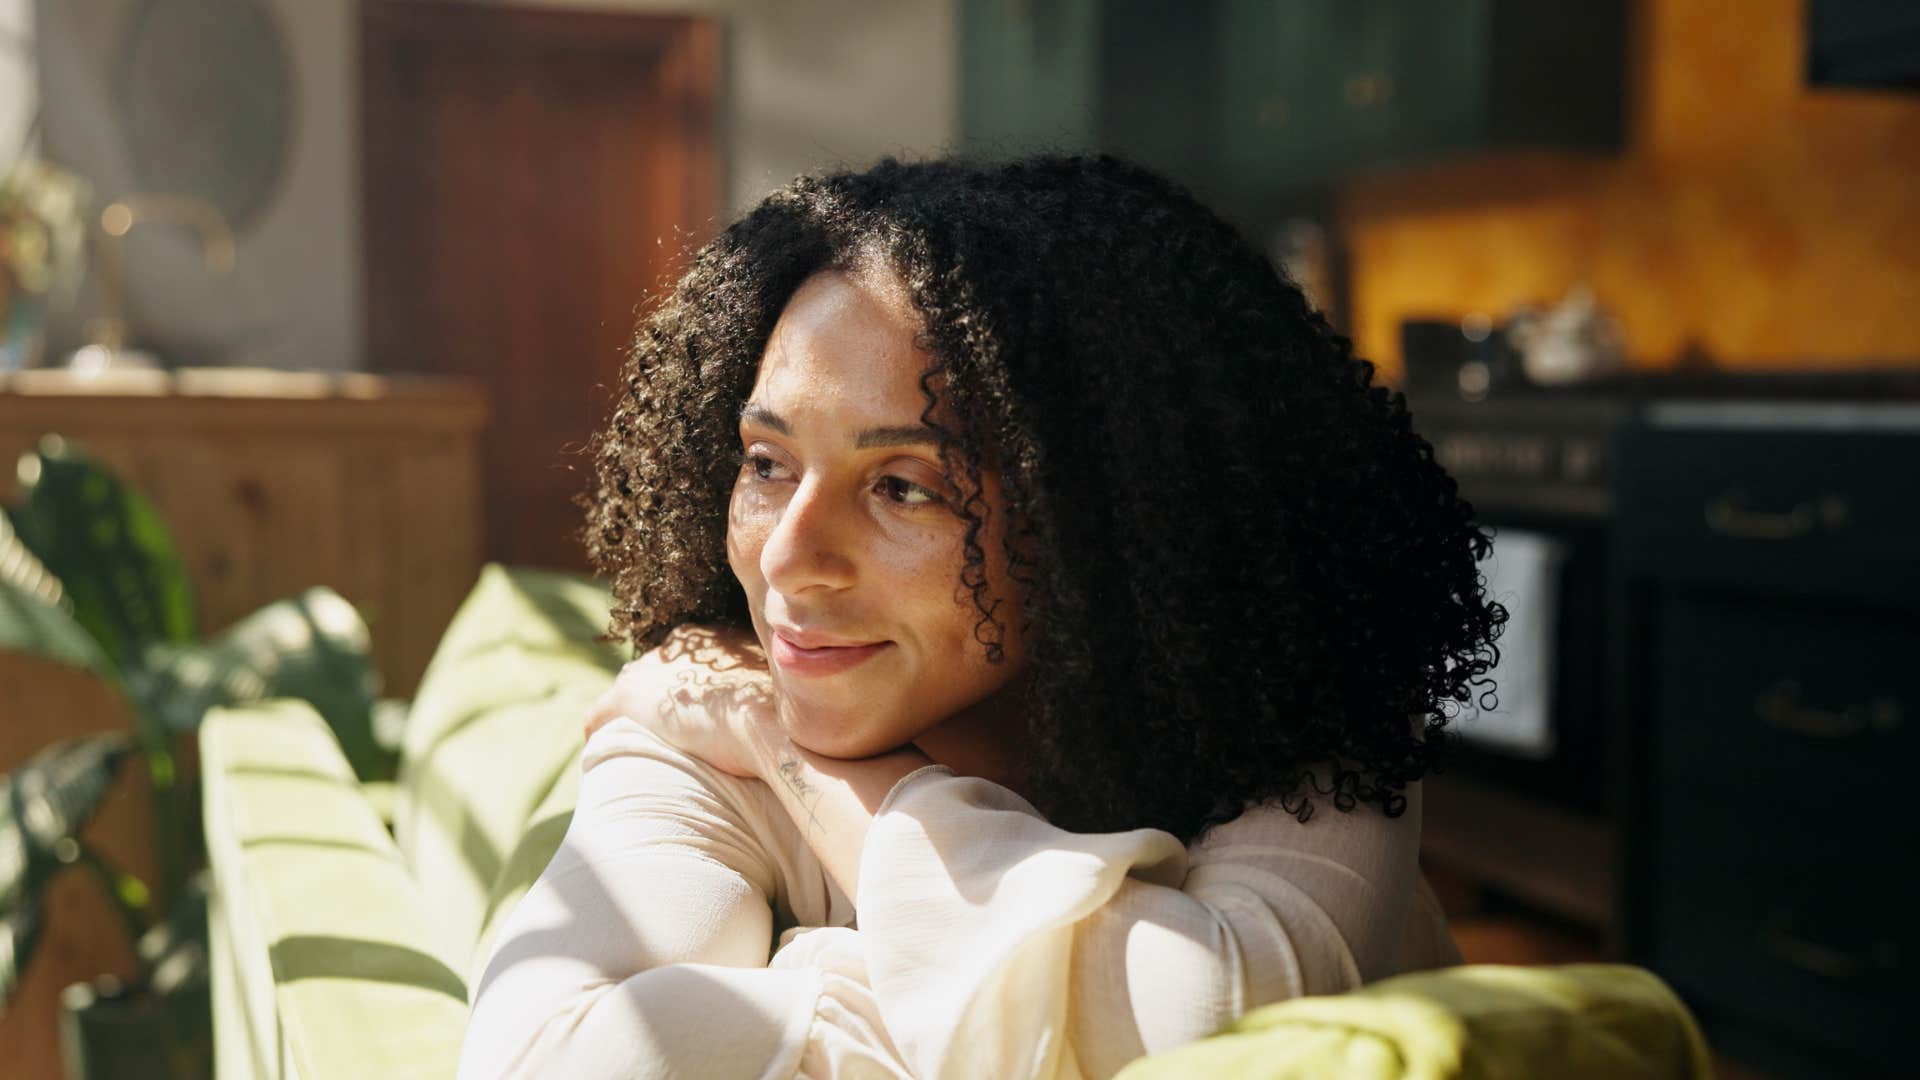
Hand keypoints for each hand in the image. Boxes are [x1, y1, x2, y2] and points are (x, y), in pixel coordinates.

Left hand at [585, 624, 780, 778]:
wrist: (766, 725)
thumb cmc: (783, 712)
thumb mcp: (780, 688)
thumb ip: (769, 686)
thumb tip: (785, 708)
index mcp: (711, 638)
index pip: (687, 660)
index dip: (690, 691)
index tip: (697, 715)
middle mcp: (676, 643)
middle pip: (656, 672)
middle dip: (661, 700)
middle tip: (673, 734)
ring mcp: (650, 668)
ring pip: (629, 690)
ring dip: (634, 717)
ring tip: (645, 747)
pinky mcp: (629, 696)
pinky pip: (600, 714)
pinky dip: (600, 733)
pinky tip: (606, 755)